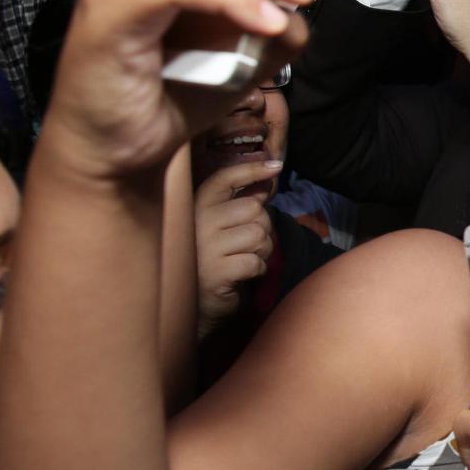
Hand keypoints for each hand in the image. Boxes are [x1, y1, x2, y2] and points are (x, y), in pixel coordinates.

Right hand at [193, 159, 281, 337]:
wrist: (194, 303)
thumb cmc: (214, 259)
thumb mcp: (223, 227)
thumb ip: (241, 204)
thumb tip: (266, 180)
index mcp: (196, 207)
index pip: (224, 179)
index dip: (251, 170)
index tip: (274, 166)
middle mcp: (197, 223)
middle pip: (253, 209)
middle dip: (263, 226)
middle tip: (248, 243)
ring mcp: (205, 248)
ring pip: (258, 234)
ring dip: (262, 250)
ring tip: (245, 258)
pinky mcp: (216, 272)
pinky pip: (255, 261)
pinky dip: (258, 268)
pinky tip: (243, 273)